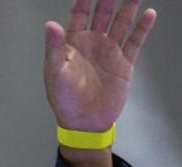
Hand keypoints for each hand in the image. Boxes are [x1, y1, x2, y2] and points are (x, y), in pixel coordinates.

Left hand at [44, 0, 156, 131]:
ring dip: (128, 7)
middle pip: (102, 14)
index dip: (83, 0)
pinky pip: (135, 41)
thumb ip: (54, 48)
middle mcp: (92, 43)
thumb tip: (50, 25)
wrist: (84, 122)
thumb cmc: (64, 100)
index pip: (78, 14)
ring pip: (121, 23)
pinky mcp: (124, 63)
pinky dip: (142, 27)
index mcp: (73, 44)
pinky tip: (148, 14)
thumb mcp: (54, 73)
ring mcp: (109, 51)